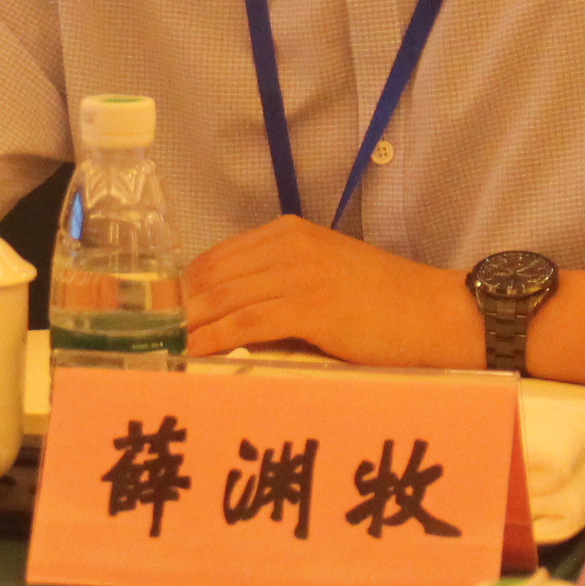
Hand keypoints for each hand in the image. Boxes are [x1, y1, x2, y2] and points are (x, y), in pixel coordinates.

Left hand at [182, 215, 478, 368]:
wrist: (436, 312)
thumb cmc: (384, 302)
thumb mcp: (326, 274)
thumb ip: (281, 283)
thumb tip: (231, 312)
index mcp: (288, 232)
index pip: (217, 256)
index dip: (185, 285)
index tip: (161, 311)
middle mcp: (288, 244)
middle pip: (212, 274)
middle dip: (178, 306)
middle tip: (149, 334)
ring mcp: (298, 273)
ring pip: (224, 298)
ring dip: (189, 325)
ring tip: (163, 348)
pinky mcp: (309, 306)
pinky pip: (246, 323)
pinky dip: (214, 339)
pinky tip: (194, 353)